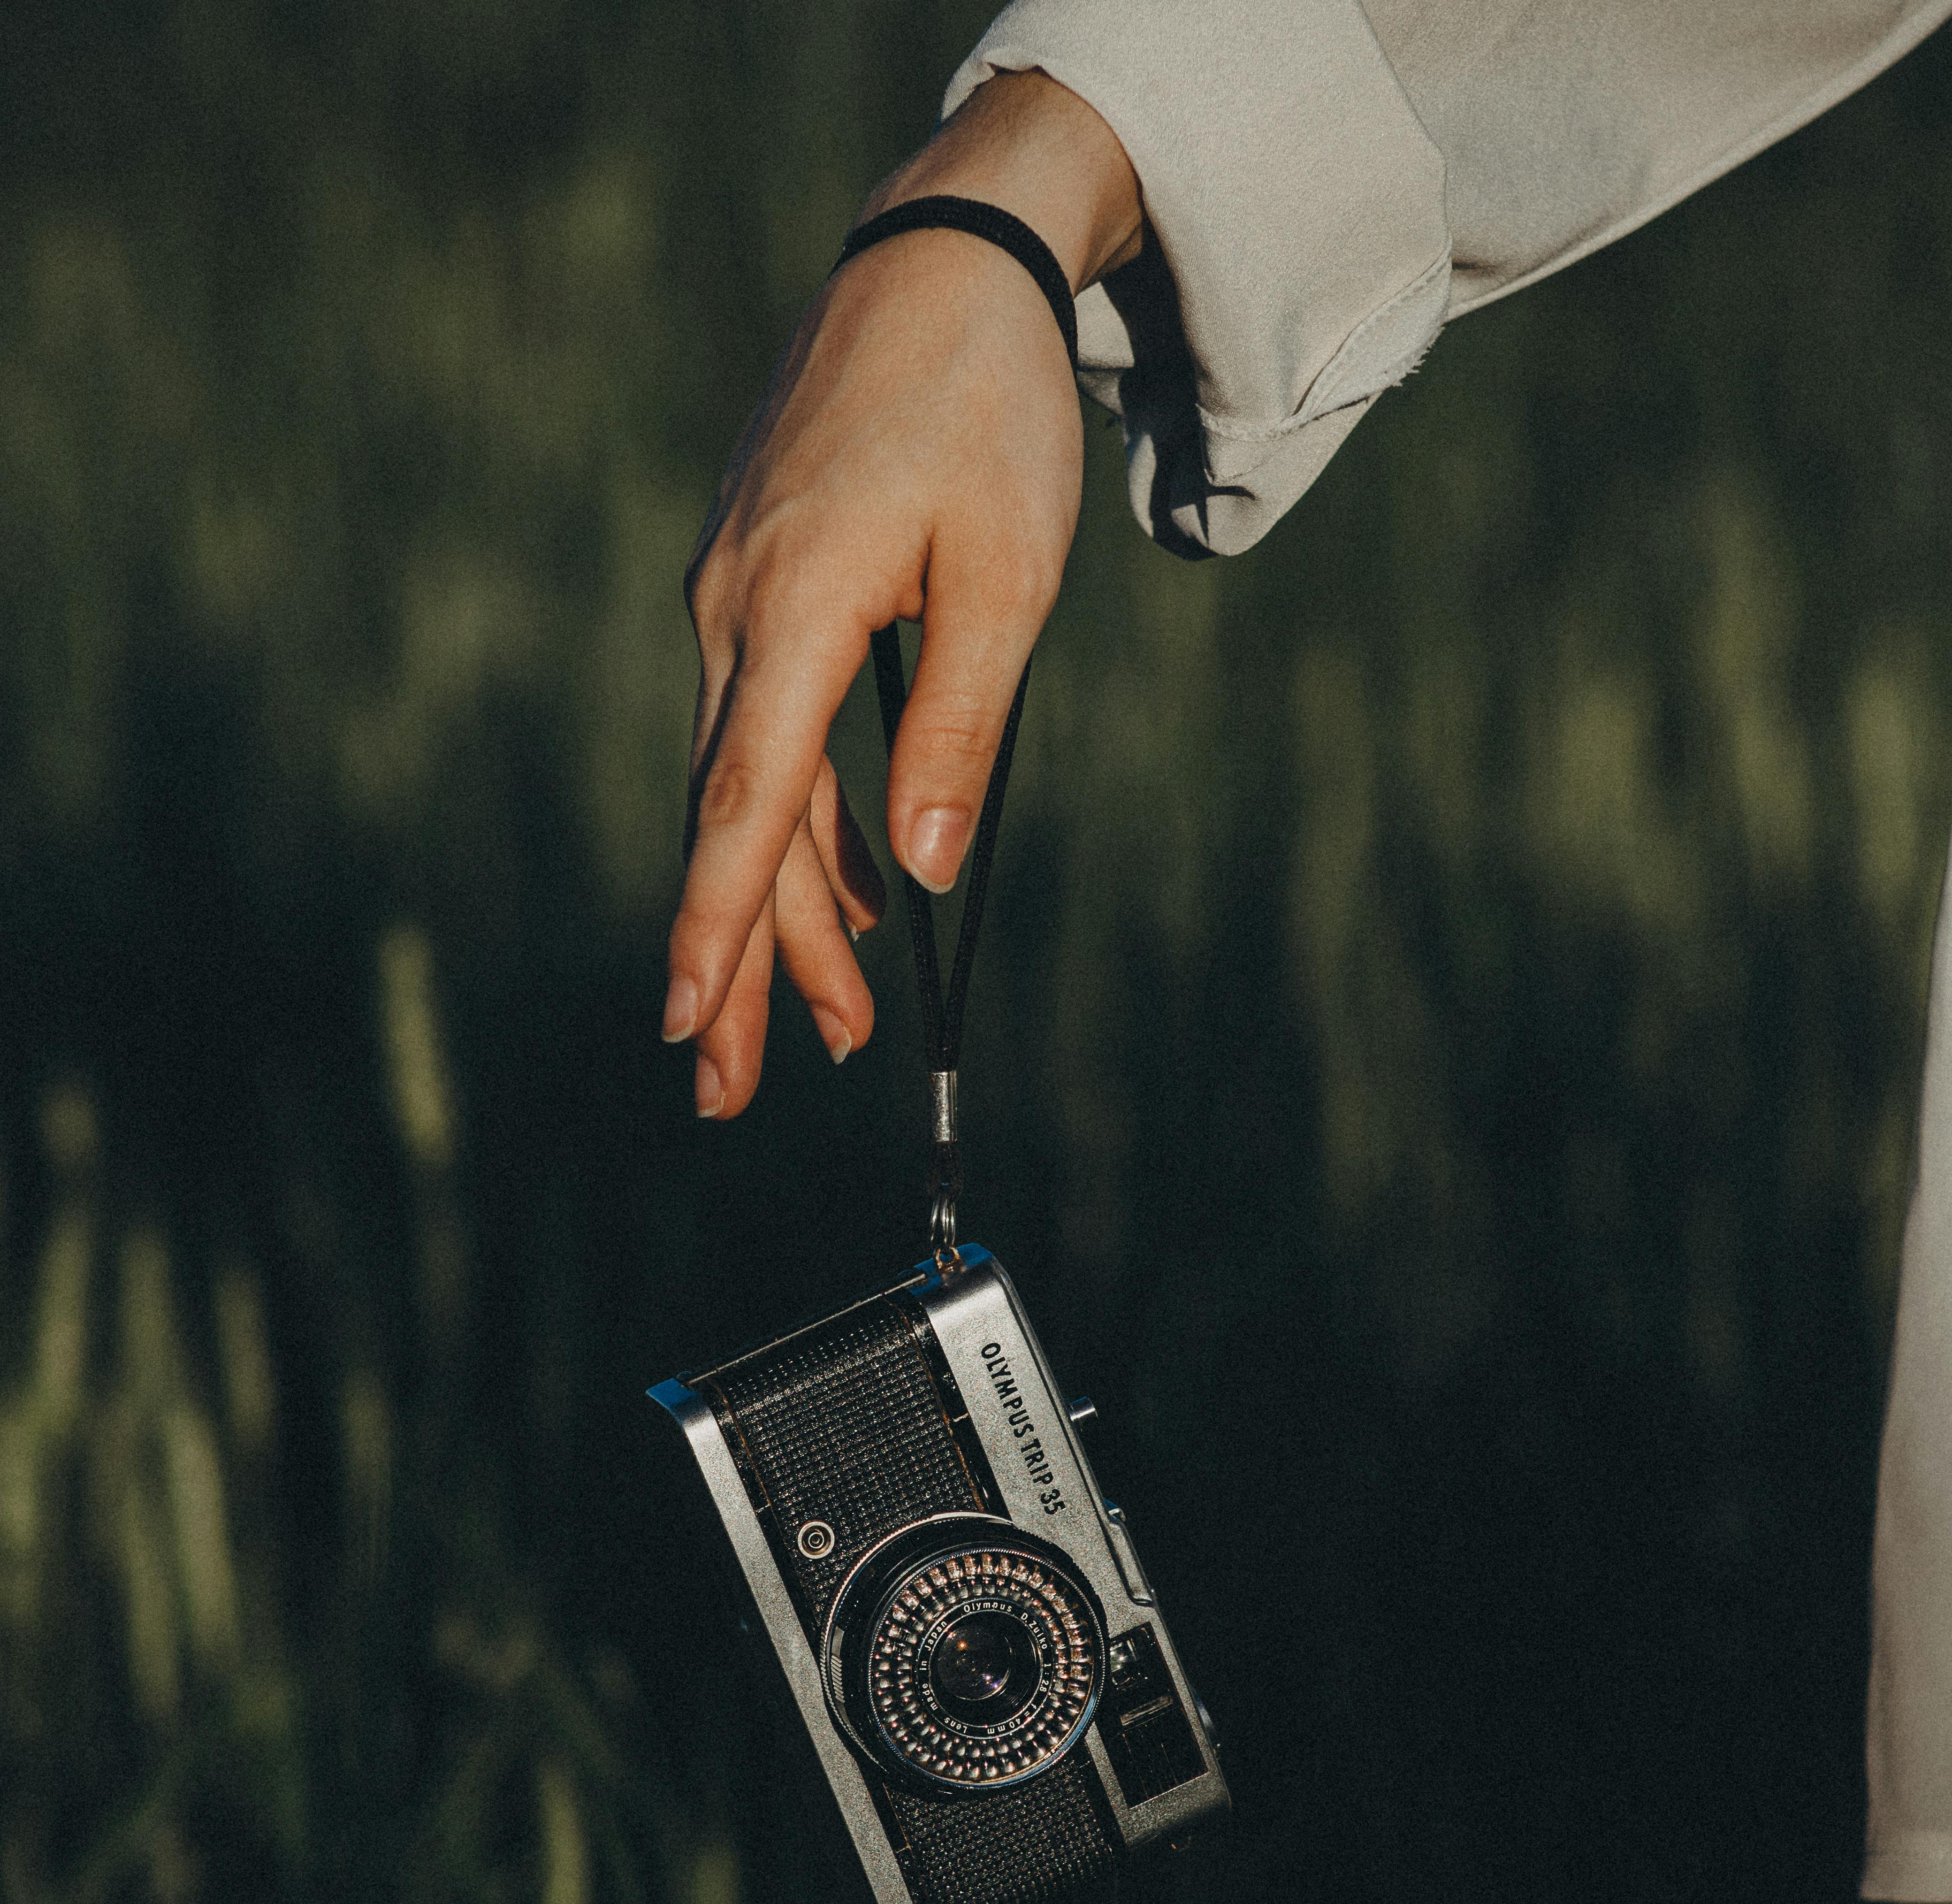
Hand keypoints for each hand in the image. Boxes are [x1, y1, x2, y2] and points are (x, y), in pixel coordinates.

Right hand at [665, 70, 1141, 1118]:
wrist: (941, 265)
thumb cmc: (989, 411)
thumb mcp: (1009, 574)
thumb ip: (958, 726)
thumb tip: (925, 873)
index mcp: (795, 609)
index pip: (743, 806)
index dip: (716, 929)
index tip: (687, 1028)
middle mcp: (737, 613)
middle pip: (734, 826)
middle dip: (743, 967)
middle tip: (735, 1096)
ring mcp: (736, 598)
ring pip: (753, 791)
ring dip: (790, 910)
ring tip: (833, 1026)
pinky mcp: (761, 587)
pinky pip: (771, 735)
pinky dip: (810, 824)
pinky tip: (863, 890)